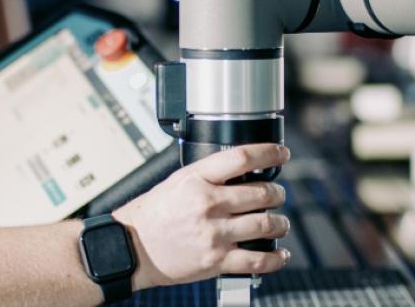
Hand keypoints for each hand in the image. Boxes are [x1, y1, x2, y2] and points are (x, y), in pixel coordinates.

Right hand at [111, 144, 291, 289]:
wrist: (133, 248)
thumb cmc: (152, 215)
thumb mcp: (177, 181)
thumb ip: (208, 175)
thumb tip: (241, 169)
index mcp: (196, 179)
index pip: (242, 157)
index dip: (269, 153)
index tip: (281, 154)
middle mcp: (207, 204)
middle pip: (262, 193)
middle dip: (277, 193)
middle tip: (278, 194)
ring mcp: (214, 234)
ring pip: (266, 224)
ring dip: (280, 223)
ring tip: (280, 223)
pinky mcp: (216, 261)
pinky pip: (257, 260)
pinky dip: (275, 258)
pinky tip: (279, 254)